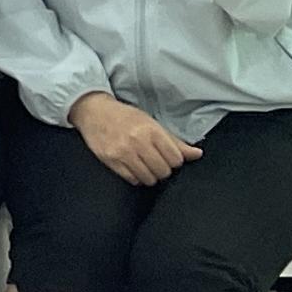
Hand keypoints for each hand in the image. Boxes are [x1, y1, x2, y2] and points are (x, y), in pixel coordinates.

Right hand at [70, 91, 201, 185]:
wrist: (94, 112)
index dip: (174, 160)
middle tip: (156, 161)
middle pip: (163, 171)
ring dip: (150, 175)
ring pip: (149, 178)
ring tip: (145, 165)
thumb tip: (197, 154)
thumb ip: (175, 141)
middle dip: (163, 169)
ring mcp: (123, 153)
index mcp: (151, 131)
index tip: (168, 156)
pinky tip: (134, 167)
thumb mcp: (152, 124)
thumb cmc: (126, 117)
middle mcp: (138, 142)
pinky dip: (136, 177)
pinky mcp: (111, 161)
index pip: (176, 159)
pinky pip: (132, 179)